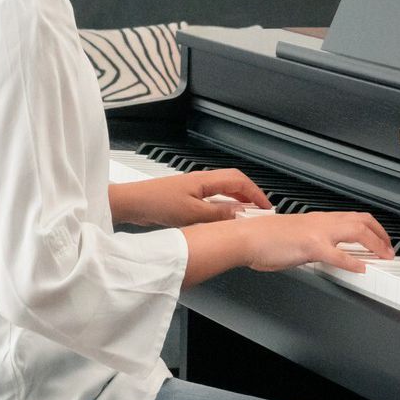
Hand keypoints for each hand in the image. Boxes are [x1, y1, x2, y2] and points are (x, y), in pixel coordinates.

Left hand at [109, 168, 271, 227]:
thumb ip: (219, 213)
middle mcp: (200, 181)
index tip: (266, 206)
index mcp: (205, 180)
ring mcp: (193, 189)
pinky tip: (222, 220)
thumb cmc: (157, 203)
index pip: (239, 181)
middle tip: (260, 211)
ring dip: (236, 202)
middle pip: (233, 183)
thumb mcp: (193, 213)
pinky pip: (211, 199)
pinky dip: (222, 207)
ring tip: (246, 217)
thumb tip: (240, 213)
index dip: (256, 193)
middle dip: (250, 196)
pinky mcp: (185, 198)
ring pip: (222, 191)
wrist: (133, 203)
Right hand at [244, 211, 391, 274]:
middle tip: (389, 249)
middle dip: (381, 233)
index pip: (352, 217)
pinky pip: (338, 254)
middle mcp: (320, 222)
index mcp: (316, 219)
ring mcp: (317, 232)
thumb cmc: (262, 239)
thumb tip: (322, 253)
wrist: (246, 237)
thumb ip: (311, 242)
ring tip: (384, 256)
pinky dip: (353, 262)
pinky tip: (361, 268)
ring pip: (356, 230)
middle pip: (362, 219)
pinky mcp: (310, 246)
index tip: (379, 239)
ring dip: (375, 243)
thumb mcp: (293, 236)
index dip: (371, 228)